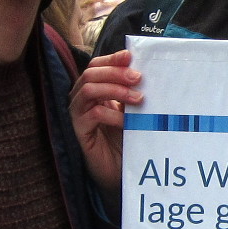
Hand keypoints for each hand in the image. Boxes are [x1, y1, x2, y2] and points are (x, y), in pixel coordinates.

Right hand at [70, 49, 142, 197]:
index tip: (131, 56)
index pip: (97, 65)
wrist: (118, 172)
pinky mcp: (79, 131)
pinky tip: (126, 121)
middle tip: (139, 78)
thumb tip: (148, 74)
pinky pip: (91, 114)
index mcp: (95, 90)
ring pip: (88, 90)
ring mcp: (78, 114)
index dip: (112, 59)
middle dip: (116, 72)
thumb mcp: (132, 112)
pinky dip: (111, 114)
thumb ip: (134, 94)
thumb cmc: (125, 140)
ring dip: (114, 89)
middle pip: (90, 73)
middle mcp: (83, 99)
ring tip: (137, 99)